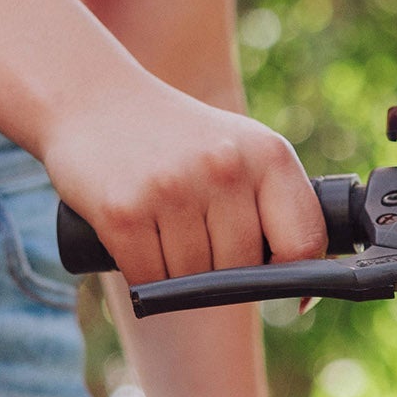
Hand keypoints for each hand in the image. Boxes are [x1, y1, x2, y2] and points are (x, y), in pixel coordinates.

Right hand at [43, 79, 324, 283]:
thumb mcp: (240, 150)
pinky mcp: (124, 213)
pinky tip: (137, 240)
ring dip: (177, 274)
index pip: (304, 243)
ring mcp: (173, 189)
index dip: (293, 277)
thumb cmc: (177, 140)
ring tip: (162, 230)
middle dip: (221, 273)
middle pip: (242, 271)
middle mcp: (225, 167)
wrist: (92, 99)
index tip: (274, 284)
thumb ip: (275, 206)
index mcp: (267, 153)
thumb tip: (302, 297)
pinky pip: (150, 280)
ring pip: (194, 281)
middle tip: (195, 240)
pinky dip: (144, 276)